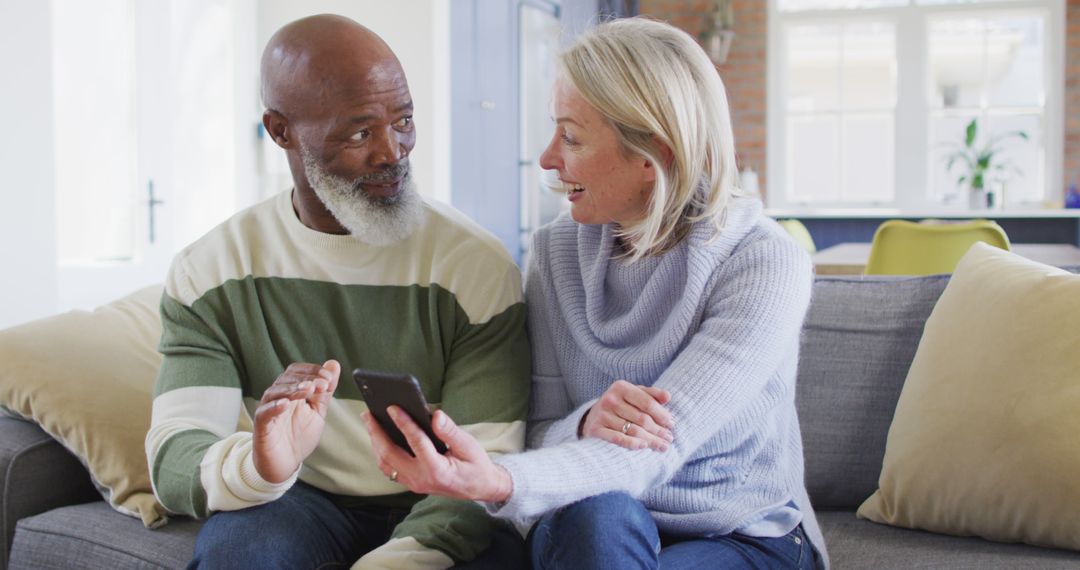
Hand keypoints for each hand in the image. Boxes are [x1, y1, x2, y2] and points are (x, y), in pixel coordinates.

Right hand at [253, 360, 339, 482]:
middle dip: (306, 378)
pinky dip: (274, 406)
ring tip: (308, 389)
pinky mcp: (261, 426)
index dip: (313, 371)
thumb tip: (333, 364)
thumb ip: (325, 390)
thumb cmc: (298, 436)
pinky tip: (285, 404)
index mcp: (292, 391)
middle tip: (322, 384)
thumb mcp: (317, 411)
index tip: (329, 378)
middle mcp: (278, 397)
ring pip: (275, 392)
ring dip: (293, 389)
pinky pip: (264, 412)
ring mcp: (268, 410)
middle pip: (286, 378)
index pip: (297, 371)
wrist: (285, 463)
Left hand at [362, 408, 511, 503]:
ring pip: (386, 463)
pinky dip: (382, 452)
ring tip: (370, 422)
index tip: (392, 407)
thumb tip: (435, 415)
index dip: (404, 422)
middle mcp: (421, 479)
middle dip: (376, 432)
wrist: (480, 488)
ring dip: (376, 442)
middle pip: (390, 454)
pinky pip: (390, 469)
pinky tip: (380, 437)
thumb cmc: (476, 465)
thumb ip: (451, 431)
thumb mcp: (469, 446)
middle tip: (367, 413)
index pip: (416, 442)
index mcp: (437, 470)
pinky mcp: (411, 483)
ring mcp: (414, 483)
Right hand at [580, 379, 673, 451]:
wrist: (593, 416)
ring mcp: (602, 415)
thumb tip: (668, 397)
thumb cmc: (620, 404)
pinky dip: (632, 443)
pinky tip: (644, 446)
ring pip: (633, 431)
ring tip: (663, 446)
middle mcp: (610, 399)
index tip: (672, 424)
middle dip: (658, 430)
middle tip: (669, 438)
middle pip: (642, 419)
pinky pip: (618, 439)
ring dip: (651, 440)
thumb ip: (651, 394)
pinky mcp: (595, 429)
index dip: (661, 414)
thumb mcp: (634, 394)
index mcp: (621, 387)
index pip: (647, 402)